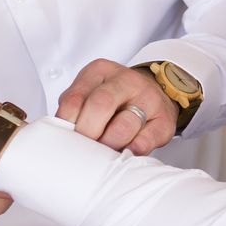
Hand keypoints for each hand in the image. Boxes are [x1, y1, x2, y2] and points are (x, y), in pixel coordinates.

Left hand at [57, 58, 178, 153]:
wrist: (156, 92)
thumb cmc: (117, 97)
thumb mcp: (92, 91)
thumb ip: (75, 107)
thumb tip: (61, 134)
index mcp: (101, 71)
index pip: (76, 97)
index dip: (67, 122)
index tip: (66, 138)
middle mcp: (126, 80)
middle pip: (101, 105)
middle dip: (88, 132)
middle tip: (83, 150)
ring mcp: (148, 99)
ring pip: (124, 125)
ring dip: (109, 144)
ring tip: (103, 154)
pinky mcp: (164, 121)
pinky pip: (147, 139)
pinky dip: (133, 150)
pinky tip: (125, 153)